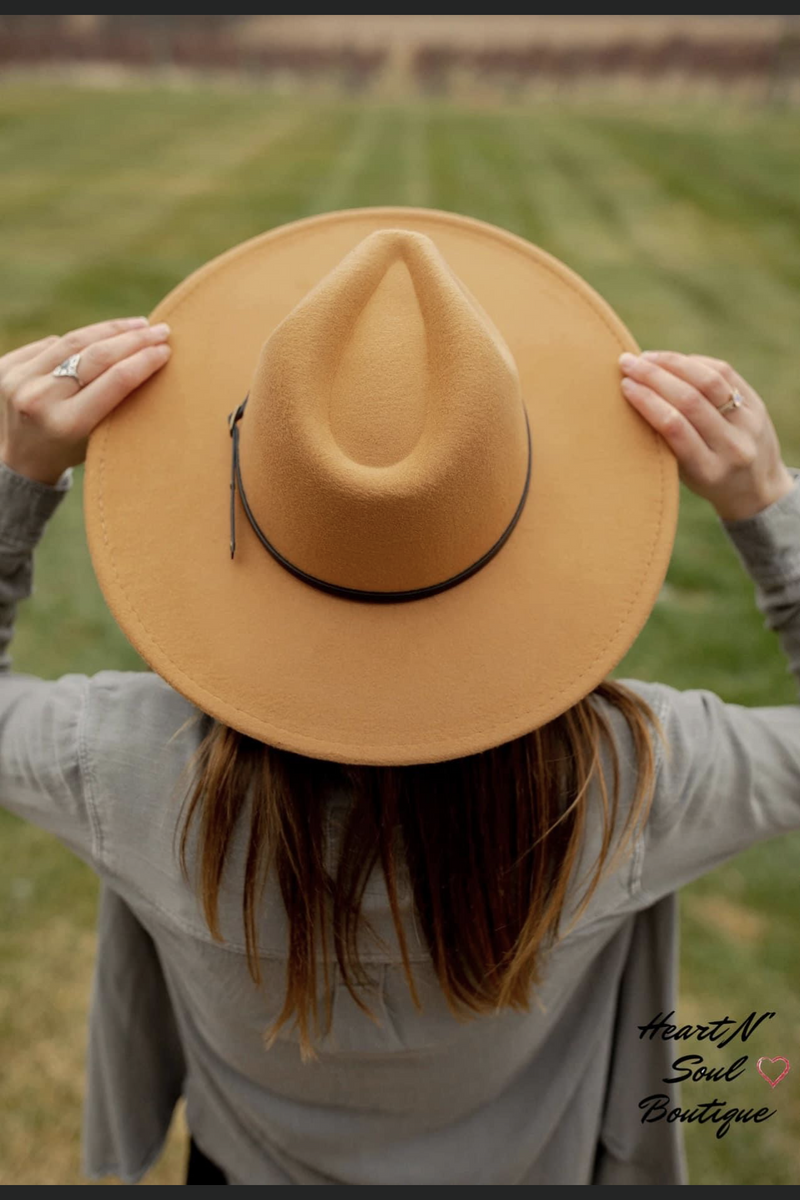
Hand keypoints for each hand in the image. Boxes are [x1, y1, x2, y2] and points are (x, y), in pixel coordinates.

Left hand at [0, 317, 171, 485]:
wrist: (20, 461)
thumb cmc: (70, 451)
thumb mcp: (98, 438)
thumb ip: (116, 403)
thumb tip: (148, 356)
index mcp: (67, 424)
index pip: (115, 380)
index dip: (144, 360)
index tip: (166, 349)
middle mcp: (39, 399)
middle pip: (95, 355)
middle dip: (133, 339)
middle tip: (160, 330)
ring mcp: (17, 379)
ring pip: (73, 340)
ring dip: (110, 330)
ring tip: (138, 325)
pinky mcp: (6, 365)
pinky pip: (52, 344)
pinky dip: (79, 340)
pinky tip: (102, 336)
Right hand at [619, 350, 794, 521]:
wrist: (758, 487)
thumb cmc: (706, 480)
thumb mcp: (685, 475)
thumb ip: (666, 443)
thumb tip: (634, 394)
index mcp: (708, 470)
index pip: (674, 426)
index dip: (647, 401)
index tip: (625, 385)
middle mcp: (732, 446)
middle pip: (690, 399)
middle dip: (654, 376)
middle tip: (628, 363)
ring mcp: (749, 423)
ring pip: (709, 380)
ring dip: (673, 363)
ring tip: (647, 358)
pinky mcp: (757, 404)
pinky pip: (724, 373)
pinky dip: (695, 363)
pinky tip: (674, 361)